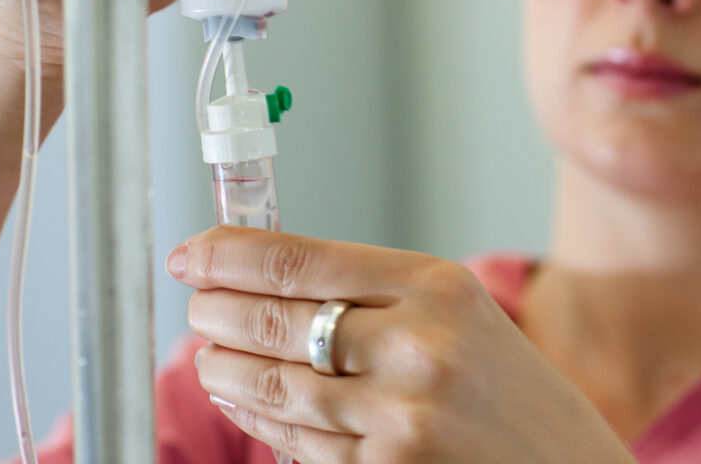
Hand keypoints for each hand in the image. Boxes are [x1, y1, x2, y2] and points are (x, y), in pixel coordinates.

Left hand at [167, 227, 634, 463]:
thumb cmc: (510, 392)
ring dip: (226, 371)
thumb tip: (263, 280)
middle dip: (216, 313)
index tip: (190, 256)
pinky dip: (263, 424)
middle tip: (197, 307)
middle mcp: (416, 348)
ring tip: (211, 356)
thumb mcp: (458, 314)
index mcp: (436, 287)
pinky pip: (299, 447)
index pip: (298, 261)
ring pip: (275, 389)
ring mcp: (399, 422)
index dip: (227, 257)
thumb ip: (371, 294)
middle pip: (275, 323)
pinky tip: (252, 407)